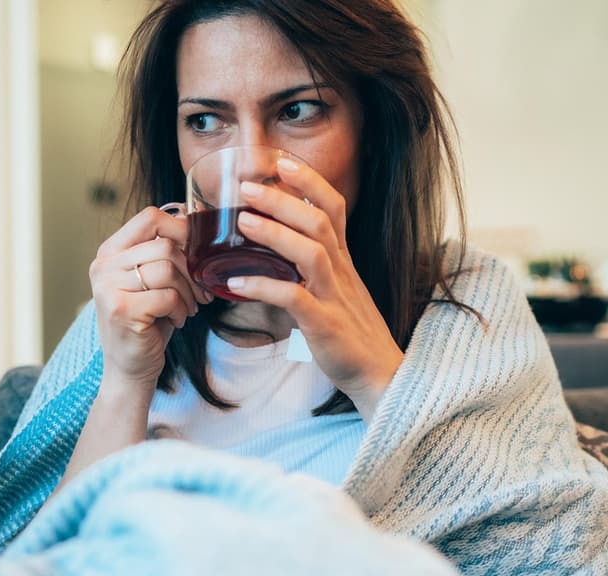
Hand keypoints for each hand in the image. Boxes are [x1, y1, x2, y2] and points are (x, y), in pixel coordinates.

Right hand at [90, 206, 211, 388]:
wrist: (129, 368)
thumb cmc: (146, 322)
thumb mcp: (152, 281)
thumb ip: (165, 251)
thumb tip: (199, 218)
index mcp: (110, 252)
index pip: (150, 217)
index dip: (181, 229)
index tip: (197, 252)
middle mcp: (103, 266)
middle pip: (164, 245)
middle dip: (191, 270)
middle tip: (200, 292)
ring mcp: (108, 287)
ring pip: (167, 269)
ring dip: (188, 292)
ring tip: (188, 308)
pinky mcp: (121, 309)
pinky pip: (167, 296)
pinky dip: (181, 309)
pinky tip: (177, 320)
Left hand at [226, 158, 402, 415]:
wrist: (380, 375)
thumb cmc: (349, 332)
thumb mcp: (333, 289)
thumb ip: (307, 266)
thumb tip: (268, 249)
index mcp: (343, 259)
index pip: (333, 207)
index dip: (308, 181)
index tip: (280, 160)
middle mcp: (342, 271)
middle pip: (319, 221)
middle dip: (283, 199)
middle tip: (247, 186)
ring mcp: (335, 296)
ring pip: (310, 252)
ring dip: (274, 233)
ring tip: (241, 222)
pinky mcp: (324, 325)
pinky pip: (293, 299)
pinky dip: (263, 287)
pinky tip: (234, 282)